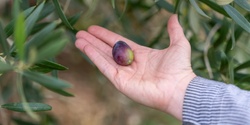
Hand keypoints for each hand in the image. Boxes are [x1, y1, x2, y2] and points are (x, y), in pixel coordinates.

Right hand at [75, 14, 195, 119]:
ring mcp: (124, 73)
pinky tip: (84, 47)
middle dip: (94, 41)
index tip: (94, 29)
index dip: (105, 35)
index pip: (118, 42)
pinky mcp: (120, 82)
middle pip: (107, 49)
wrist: (179, 88)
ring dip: (89, 48)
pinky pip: (104, 67)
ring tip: (77, 39)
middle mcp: (130, 64)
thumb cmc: (180, 68)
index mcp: (140, 55)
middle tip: (80, 32)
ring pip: (103, 57)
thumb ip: (174, 31)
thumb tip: (173, 17)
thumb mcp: (178, 44)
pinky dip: (93, 56)